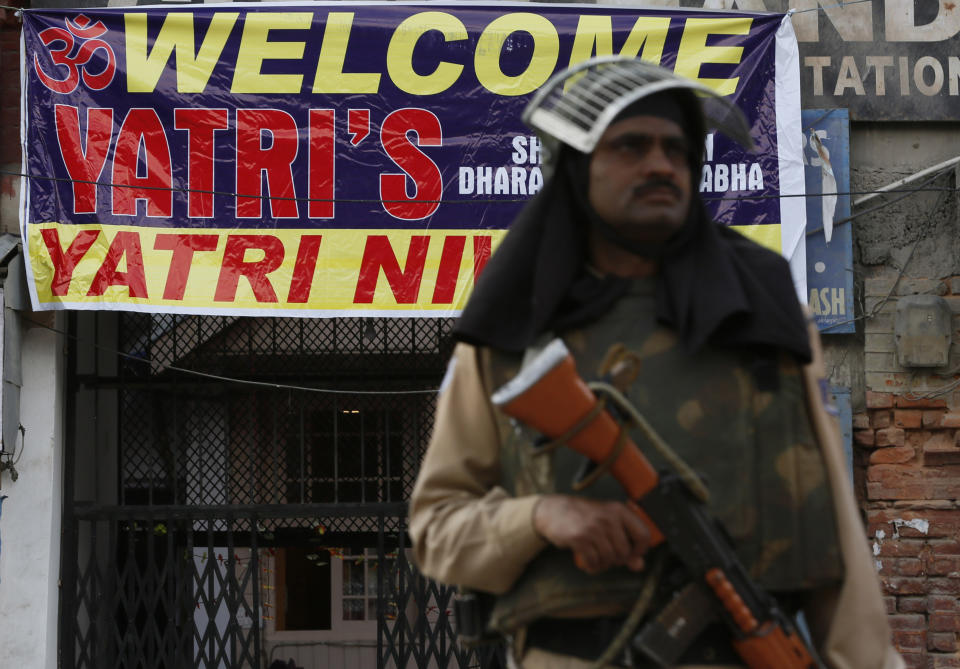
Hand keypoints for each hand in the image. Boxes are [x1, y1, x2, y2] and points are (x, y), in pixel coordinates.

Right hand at [532, 495, 650, 573]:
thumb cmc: (584, 516)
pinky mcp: (579, 538)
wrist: (554, 510)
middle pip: (625, 552)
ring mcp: (593, 528)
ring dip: (603, 564)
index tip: (632, 554)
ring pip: (609, 559)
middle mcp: (608, 517)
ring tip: (597, 558)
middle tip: (608, 555)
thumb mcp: (607, 523)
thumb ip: (626, 543)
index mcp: (619, 510)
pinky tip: (589, 561)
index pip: (643, 535)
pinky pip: (594, 562)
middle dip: (617, 560)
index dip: (640, 550)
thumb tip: (639, 565)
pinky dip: (592, 566)